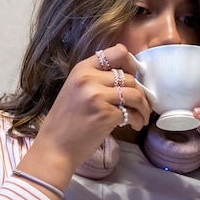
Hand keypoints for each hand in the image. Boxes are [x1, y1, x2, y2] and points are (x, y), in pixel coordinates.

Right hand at [17, 43, 150, 194]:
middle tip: (141, 105)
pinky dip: (137, 120)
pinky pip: (131, 113)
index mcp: (82, 69)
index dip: (131, 63)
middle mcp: (89, 79)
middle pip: (129, 77)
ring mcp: (97, 96)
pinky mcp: (105, 114)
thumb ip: (97, 79)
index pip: (117, 52)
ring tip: (142, 117)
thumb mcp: (76, 90)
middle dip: (141, 93)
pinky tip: (133, 126)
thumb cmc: (67, 121)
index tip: (137, 75)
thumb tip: (129, 76)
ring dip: (144, 107)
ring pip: (135, 94)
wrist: (55, 147)